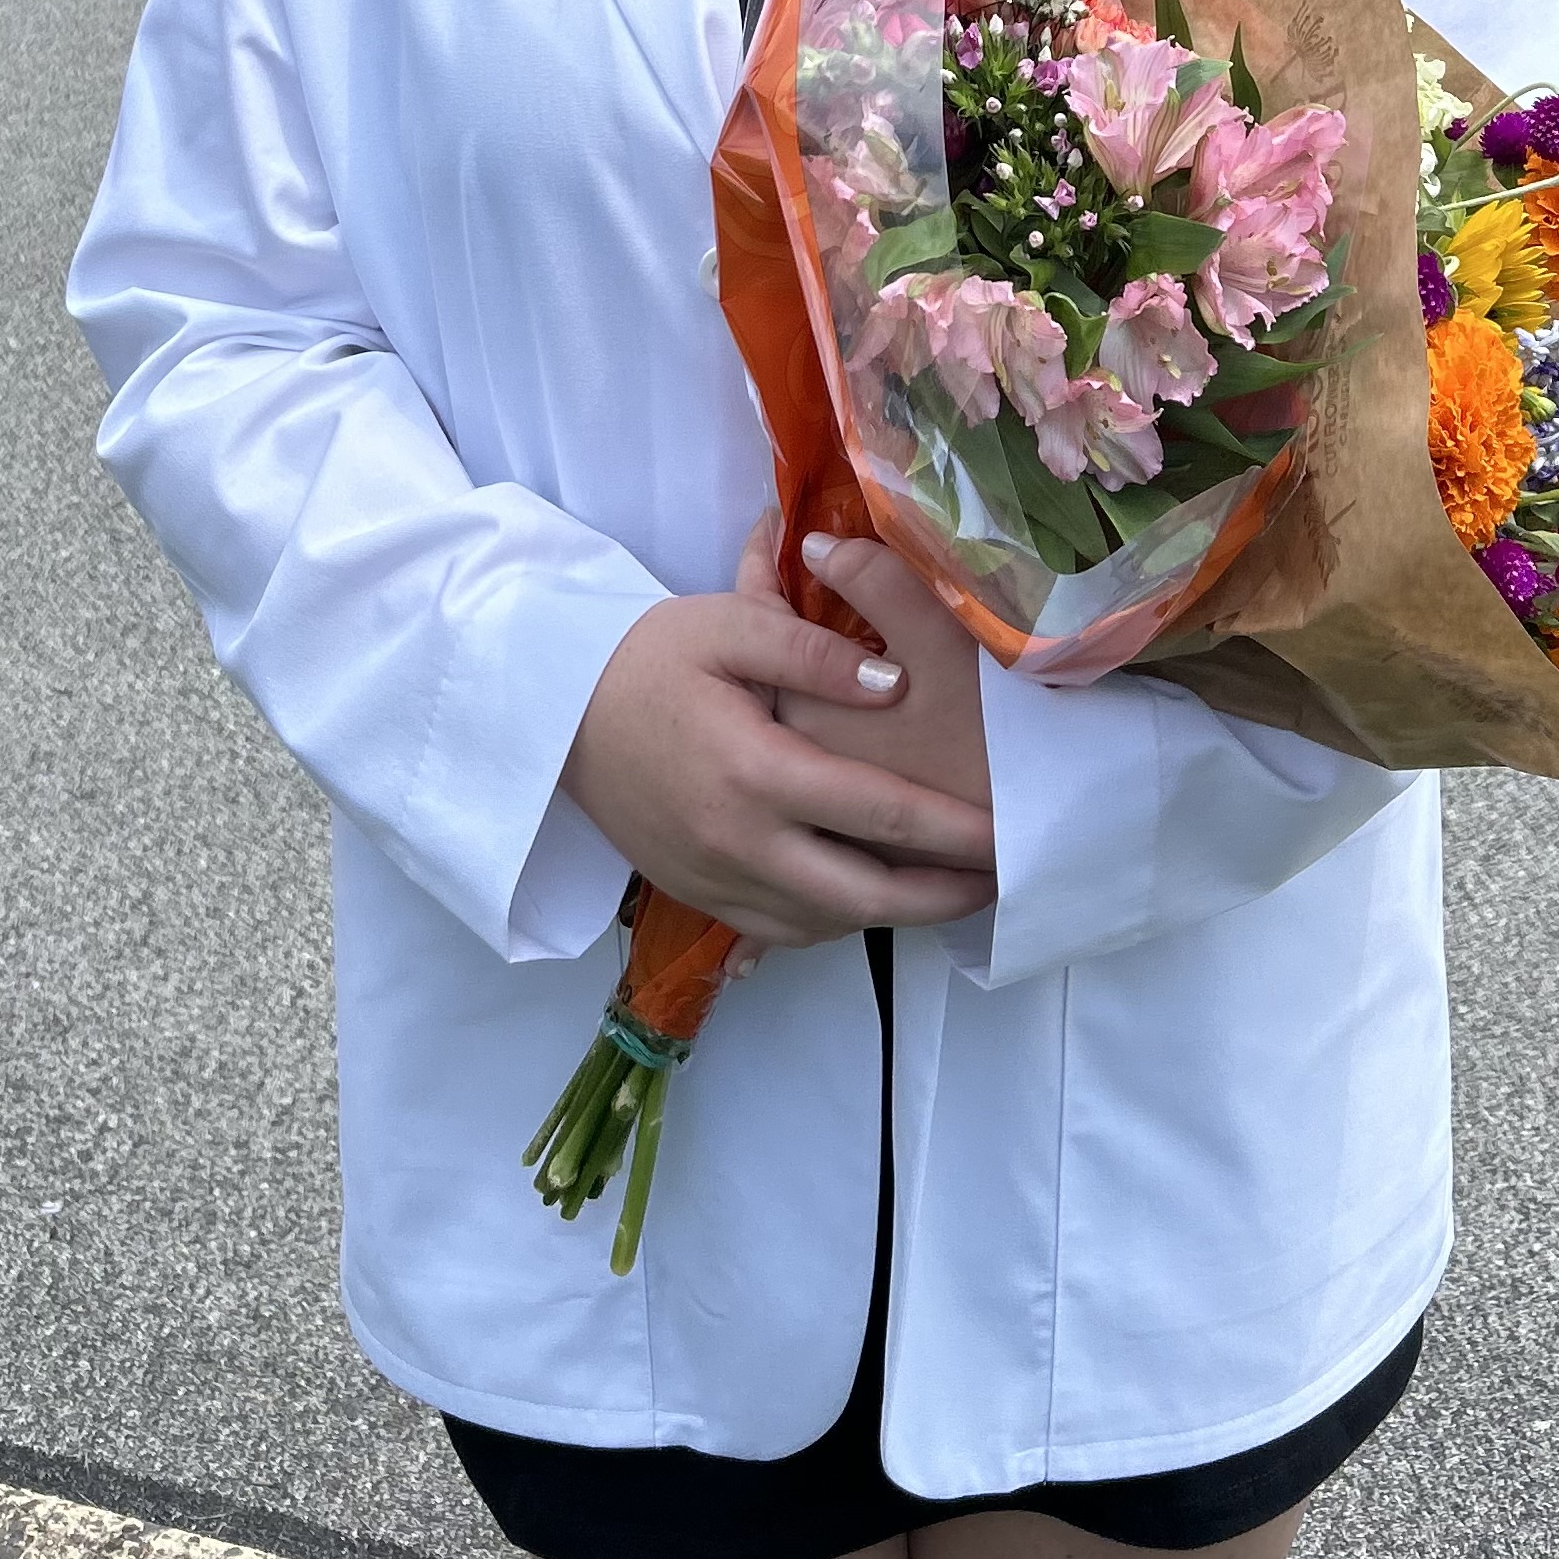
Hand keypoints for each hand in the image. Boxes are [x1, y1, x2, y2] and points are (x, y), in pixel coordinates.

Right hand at [562, 539, 997, 953]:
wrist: (555, 712)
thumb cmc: (648, 657)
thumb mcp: (729, 627)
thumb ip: (815, 650)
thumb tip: (894, 683)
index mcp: (755, 773)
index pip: (875, 813)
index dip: (949, 829)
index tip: (1003, 833)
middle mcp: (737, 844)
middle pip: (860, 897)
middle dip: (936, 897)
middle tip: (993, 878)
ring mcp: (713, 880)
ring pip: (822, 925)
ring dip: (887, 915)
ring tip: (942, 888)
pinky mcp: (695, 895)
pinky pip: (778, 931)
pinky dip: (831, 921)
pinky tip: (862, 894)